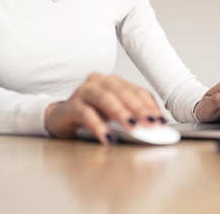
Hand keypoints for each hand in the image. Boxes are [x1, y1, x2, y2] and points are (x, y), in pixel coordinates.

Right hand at [44, 73, 165, 144]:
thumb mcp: (114, 114)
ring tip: (133, 128)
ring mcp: (84, 91)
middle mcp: (99, 82)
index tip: (160, 120)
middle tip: (150, 124)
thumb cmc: (91, 114)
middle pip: (123, 92)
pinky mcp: (71, 105)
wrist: (60, 118)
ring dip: (121, 114)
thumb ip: (131, 116)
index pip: (137, 91)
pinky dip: (99, 126)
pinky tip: (108, 137)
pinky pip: (86, 114)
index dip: (150, 106)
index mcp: (114, 82)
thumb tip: (152, 128)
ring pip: (105, 99)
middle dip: (139, 109)